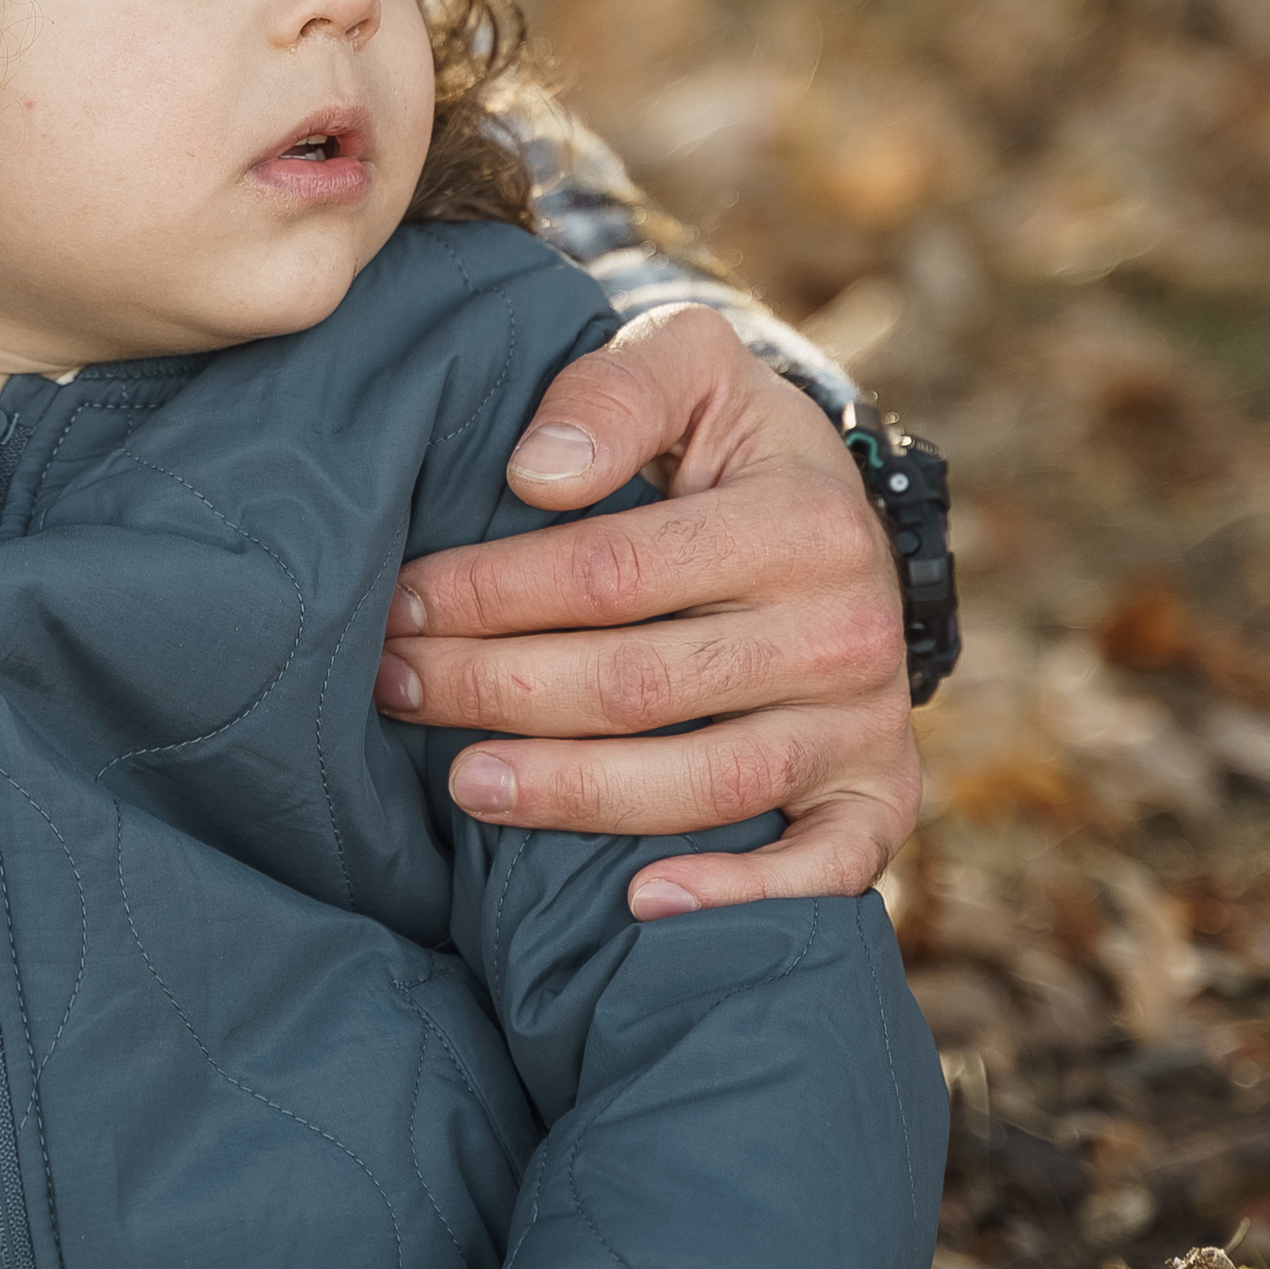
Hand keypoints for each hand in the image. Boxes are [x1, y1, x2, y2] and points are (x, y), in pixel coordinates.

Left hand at [373, 305, 917, 916]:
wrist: (835, 519)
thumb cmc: (729, 446)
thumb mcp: (685, 366)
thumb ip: (612, 391)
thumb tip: (534, 476)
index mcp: (803, 518)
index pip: (610, 575)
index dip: (488, 594)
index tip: (398, 601)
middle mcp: (849, 629)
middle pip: (639, 686)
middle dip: (493, 689)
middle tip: (391, 687)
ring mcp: (866, 723)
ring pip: (704, 782)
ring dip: (570, 793)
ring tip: (462, 784)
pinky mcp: (877, 796)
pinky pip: (826, 869)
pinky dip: (740, 894)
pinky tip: (640, 902)